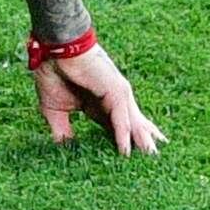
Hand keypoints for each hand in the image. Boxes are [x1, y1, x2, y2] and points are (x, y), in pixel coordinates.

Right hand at [33, 39, 163, 153]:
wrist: (54, 49)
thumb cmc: (54, 72)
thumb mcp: (56, 111)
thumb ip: (62, 130)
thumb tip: (65, 151)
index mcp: (100, 104)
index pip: (117, 128)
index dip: (124, 143)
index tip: (130, 161)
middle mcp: (112, 100)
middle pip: (132, 126)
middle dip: (143, 142)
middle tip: (155, 161)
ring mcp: (117, 95)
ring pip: (132, 123)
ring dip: (141, 142)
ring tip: (151, 160)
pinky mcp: (115, 90)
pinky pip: (121, 118)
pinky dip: (124, 135)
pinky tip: (125, 152)